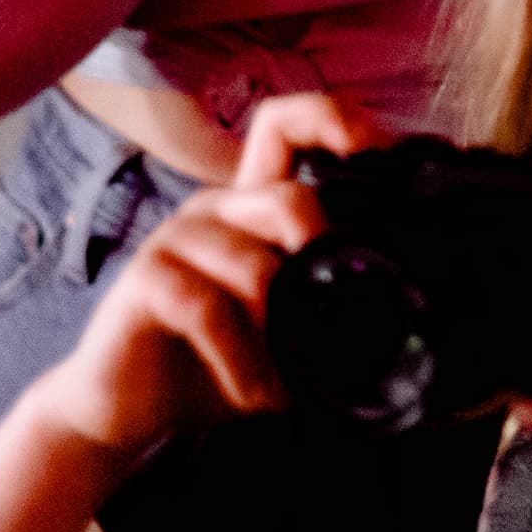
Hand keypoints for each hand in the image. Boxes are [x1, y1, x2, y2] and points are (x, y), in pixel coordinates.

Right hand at [31, 92, 370, 460]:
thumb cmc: (211, 361)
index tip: (378, 153)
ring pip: (253, 266)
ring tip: (288, 388)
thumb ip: (323, 304)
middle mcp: (216, 210)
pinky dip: (242, 361)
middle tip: (334, 320)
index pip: (283, 126)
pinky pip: (206, 309)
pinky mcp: (144, 280)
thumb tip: (408, 311)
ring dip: (281, 339)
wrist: (124, 409)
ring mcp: (176, 240)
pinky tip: (252, 396)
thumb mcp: (280, 331)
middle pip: (287, 198)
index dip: (331, 121)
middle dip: (323, 260)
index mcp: (251, 207)